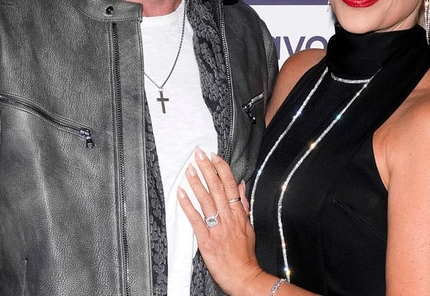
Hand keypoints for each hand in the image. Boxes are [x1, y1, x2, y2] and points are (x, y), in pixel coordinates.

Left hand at [177, 148, 262, 293]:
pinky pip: (195, 218)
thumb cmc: (245, 253)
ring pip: (206, 200)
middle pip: (217, 188)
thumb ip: (243, 205)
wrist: (243, 275)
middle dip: (207, 169)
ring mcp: (217, 227)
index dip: (221, 168)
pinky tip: (181, 194)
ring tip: (189, 169)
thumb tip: (241, 186)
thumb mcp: (249, 225)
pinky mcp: (206, 238)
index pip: (230, 185)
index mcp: (238, 213)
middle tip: (198, 155)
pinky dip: (187, 205)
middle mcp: (228, 217)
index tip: (213, 156)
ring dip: (197, 183)